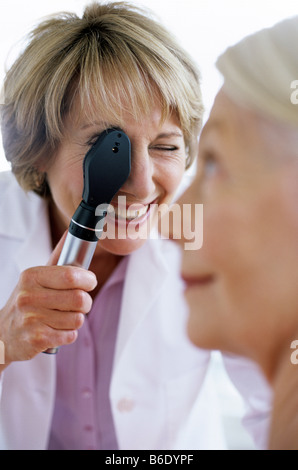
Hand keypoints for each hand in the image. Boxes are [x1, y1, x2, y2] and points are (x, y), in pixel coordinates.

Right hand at [0, 232, 96, 363]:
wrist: (2, 334)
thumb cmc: (26, 301)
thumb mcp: (36, 278)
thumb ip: (57, 258)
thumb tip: (71, 232)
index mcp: (31, 276)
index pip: (71, 275)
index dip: (88, 279)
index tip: (90, 281)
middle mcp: (29, 296)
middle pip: (80, 299)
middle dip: (85, 302)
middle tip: (79, 303)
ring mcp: (32, 319)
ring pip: (77, 319)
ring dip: (75, 319)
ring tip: (61, 317)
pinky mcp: (37, 339)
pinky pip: (70, 335)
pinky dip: (67, 334)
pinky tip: (55, 330)